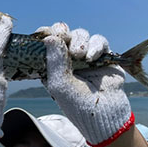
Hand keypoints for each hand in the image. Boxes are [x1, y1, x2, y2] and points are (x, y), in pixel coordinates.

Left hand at [41, 23, 132, 146]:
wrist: (104, 114)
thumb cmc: (77, 104)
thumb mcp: (59, 85)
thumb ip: (54, 61)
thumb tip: (49, 37)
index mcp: (53, 64)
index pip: (46, 42)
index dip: (44, 33)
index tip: (43, 33)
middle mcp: (68, 58)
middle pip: (63, 33)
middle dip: (62, 31)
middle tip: (63, 37)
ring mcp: (86, 56)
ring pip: (80, 34)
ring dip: (79, 40)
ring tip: (80, 55)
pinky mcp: (103, 56)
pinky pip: (99, 41)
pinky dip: (95, 45)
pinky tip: (91, 57)